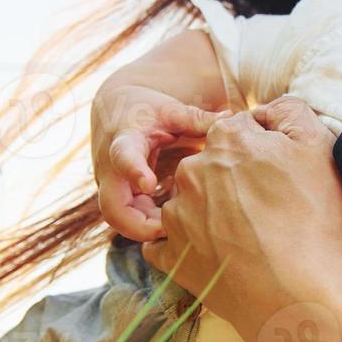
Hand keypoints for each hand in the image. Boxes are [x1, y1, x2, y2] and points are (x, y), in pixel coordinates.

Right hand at [91, 82, 225, 241]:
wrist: (115, 111)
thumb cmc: (145, 110)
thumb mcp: (169, 110)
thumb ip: (196, 118)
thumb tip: (229, 118)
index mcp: (124, 141)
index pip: (123, 157)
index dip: (134, 171)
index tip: (149, 183)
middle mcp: (111, 170)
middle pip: (112, 207)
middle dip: (137, 225)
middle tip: (170, 230)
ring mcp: (114, 187)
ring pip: (120, 220)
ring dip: (147, 230)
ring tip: (180, 232)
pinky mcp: (122, 197)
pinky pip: (130, 220)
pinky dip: (150, 226)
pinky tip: (176, 228)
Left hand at [140, 96, 341, 325]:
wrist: (298, 292)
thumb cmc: (312, 219)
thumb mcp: (319, 146)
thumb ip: (290, 111)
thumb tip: (266, 110)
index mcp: (226, 138)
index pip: (238, 132)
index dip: (260, 153)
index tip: (276, 177)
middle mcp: (192, 171)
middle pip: (210, 166)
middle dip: (230, 181)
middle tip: (264, 210)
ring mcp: (176, 215)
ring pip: (188, 203)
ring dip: (208, 213)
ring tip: (243, 238)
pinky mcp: (171, 255)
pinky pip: (166, 244)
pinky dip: (185, 247)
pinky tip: (213, 255)